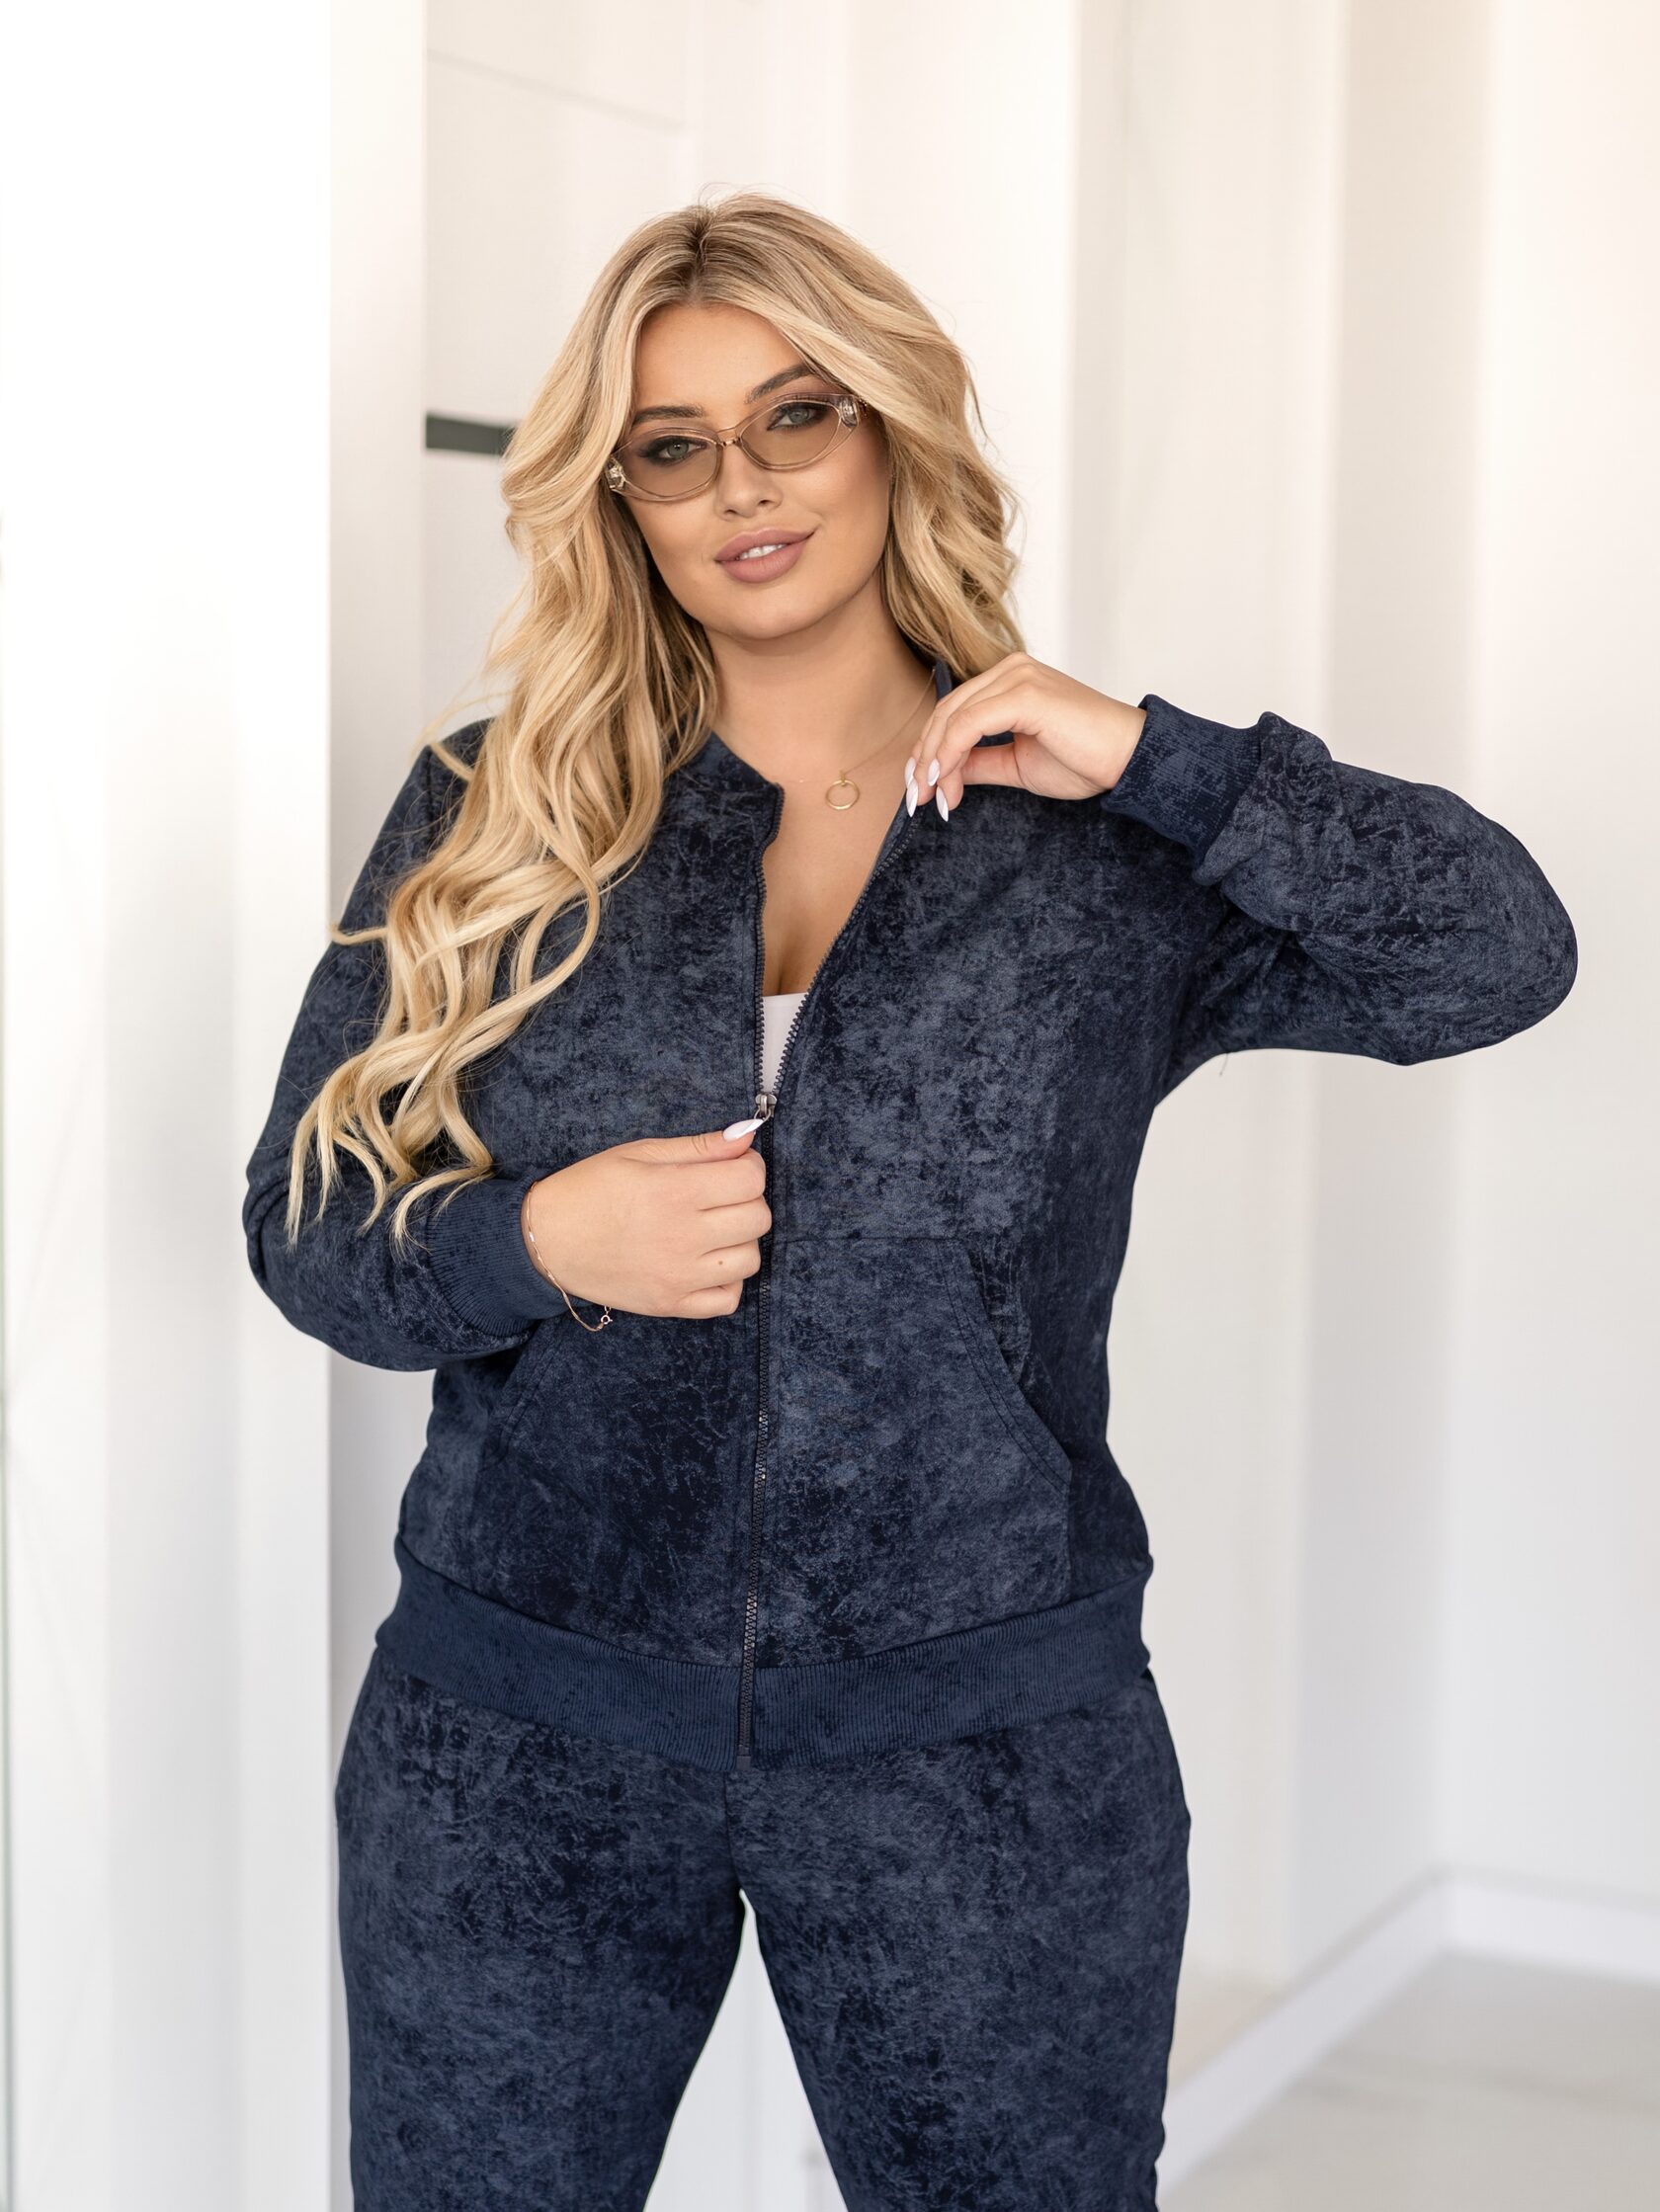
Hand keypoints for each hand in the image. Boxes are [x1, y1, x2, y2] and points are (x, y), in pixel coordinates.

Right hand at [521, 1123, 770, 1319]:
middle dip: (746, 1200)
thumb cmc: (590, 1190)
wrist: (546, 1241)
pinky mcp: (671, 1305)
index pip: (751, 1178)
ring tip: (712, 1230)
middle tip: (719, 1197)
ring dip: (739, 1240)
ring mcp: (678, 1277)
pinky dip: (728, 1281)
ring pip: (750, 1259)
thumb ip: (697, 1147)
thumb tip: (747, 1136)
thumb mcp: (639, 1154)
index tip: (731, 1167)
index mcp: (674, 1191)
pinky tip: (708, 1263)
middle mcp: (682, 1236)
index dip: (748, 1167)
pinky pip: (729, 1300)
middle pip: (758, 1218)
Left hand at [904, 650, 1146, 819]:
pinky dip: (950, 753)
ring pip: (952, 718)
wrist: (1128, 759)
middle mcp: (1011, 670)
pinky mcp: (1024, 694)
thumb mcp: (1016, 765)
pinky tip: (945, 780)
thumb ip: (979, 762)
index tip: (923, 790)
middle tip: (919, 798)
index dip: (930, 751)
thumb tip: (941, 771)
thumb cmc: (1085, 760)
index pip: (954, 711)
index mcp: (1010, 680)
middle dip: (925, 758)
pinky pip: (969, 724)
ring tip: (933, 797)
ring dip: (935, 761)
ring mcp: (1017, 677)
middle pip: (946, 712)